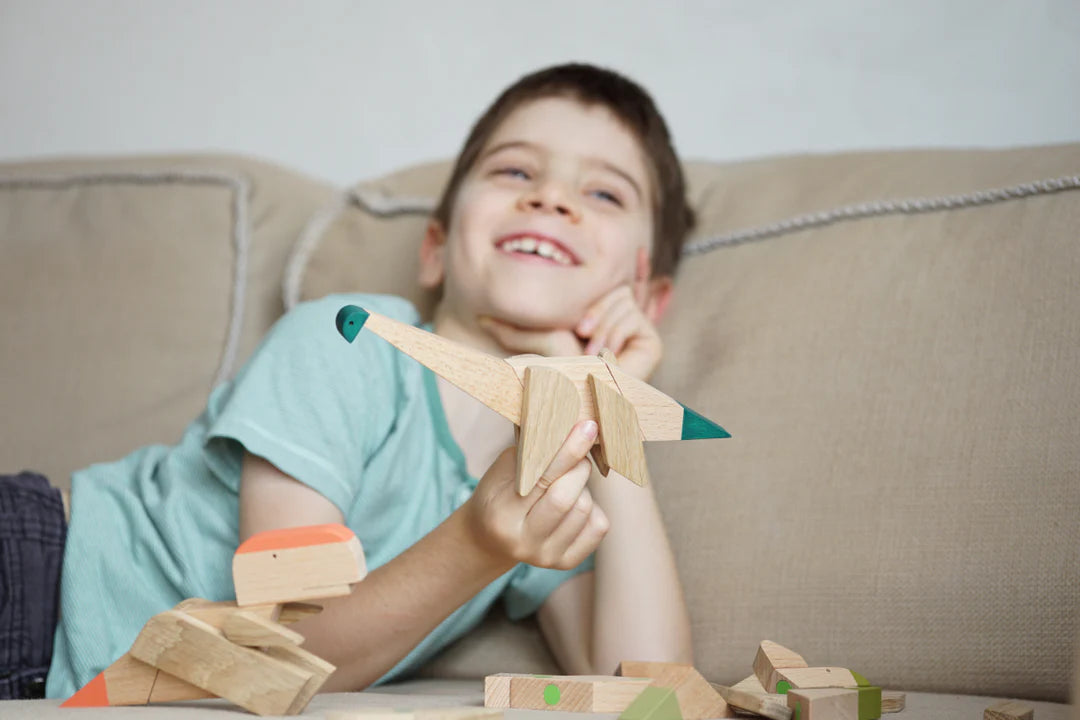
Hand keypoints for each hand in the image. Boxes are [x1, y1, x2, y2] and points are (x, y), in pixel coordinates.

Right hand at [462, 420, 608, 569]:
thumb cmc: (498, 495)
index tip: (588, 428)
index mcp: (502, 515)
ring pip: (585, 509)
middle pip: (568, 498)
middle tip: (576, 457)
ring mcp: (546, 556)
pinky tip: (574, 505)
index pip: (543, 479)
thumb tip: (569, 429)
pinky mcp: (566, 562)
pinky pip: (598, 527)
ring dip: (582, 489)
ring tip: (566, 485)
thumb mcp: (502, 471)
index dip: (568, 451)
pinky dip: (592, 509)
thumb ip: (533, 453)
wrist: (489, 539)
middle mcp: (524, 541)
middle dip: (578, 468)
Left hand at [479, 285, 662, 380]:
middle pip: (614, 288)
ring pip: (622, 299)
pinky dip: (614, 332)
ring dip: (603, 325)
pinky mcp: (651, 345)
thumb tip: (481, 319)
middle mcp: (618, 329)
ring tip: (593, 353)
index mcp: (595, 327)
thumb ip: (515, 331)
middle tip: (583, 336)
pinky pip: (632, 315)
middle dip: (597, 309)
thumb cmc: (552, 388)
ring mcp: (637, 337)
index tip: (617, 280)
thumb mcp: (532, 347)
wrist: (572, 412)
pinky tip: (607, 355)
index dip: (621, 280)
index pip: (609, 290)